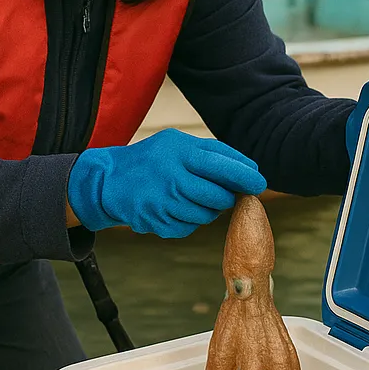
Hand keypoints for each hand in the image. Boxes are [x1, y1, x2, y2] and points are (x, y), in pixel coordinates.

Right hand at [67, 129, 266, 238]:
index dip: (245, 176)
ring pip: (207, 215)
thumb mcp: (179, 143)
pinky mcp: (159, 224)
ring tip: (194, 195)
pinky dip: (191, 219)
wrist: (109, 181)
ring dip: (209, 208)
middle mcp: (172, 179)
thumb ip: (214, 153)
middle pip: (218, 197)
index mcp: (180, 153)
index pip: (222, 166)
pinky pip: (190, 227)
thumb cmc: (154, 158)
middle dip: (227, 196)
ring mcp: (164, 204)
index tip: (259, 182)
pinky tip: (177, 206)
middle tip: (225, 191)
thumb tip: (251, 170)